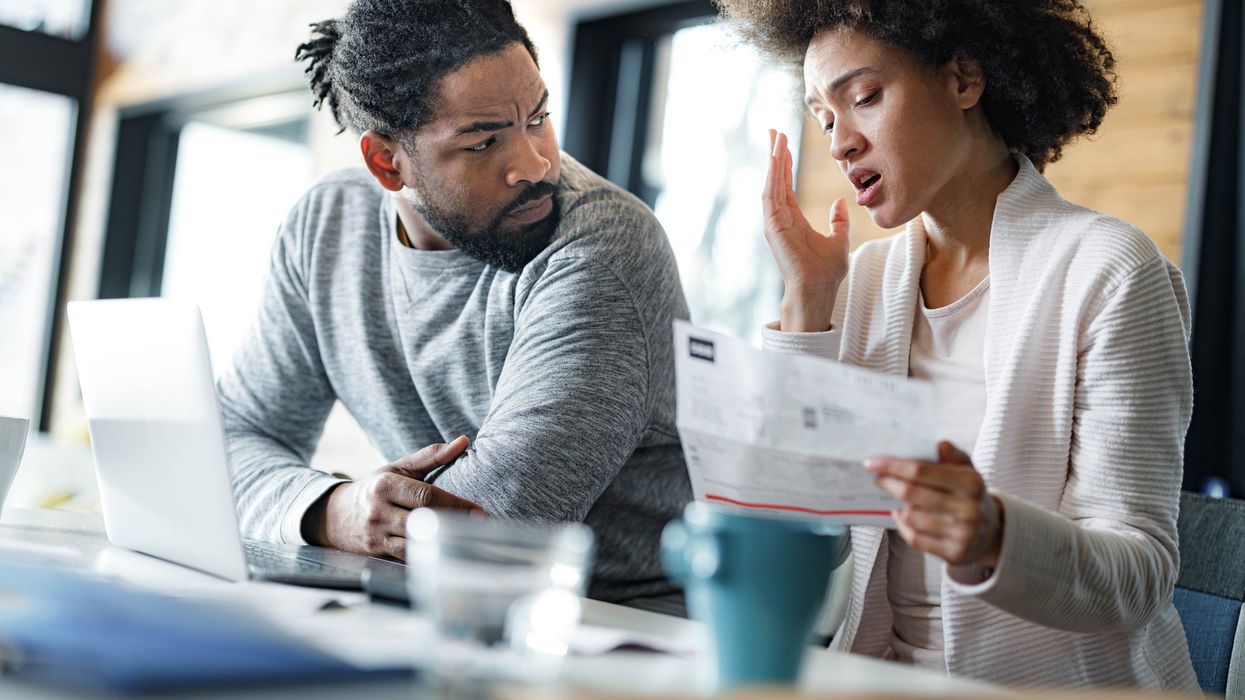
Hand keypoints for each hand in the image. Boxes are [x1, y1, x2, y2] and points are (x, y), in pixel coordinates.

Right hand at [306, 436, 484, 559]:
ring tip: (465, 541)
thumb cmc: (374, 488)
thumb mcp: (397, 468)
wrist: (334, 515)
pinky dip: (426, 556)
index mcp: (386, 485)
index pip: (426, 495)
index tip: (478, 510)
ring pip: (414, 542)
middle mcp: (379, 510)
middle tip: (478, 526)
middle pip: (422, 520)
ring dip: (441, 542)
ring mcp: (376, 534)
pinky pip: (406, 557)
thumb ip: (431, 456)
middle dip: (452, 524)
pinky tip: (444, 553)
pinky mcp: (376, 552)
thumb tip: (464, 442)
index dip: (455, 504)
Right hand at [763, 129, 850, 331]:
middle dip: (775, 155)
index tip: (784, 143)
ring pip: (771, 184)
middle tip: (774, 132)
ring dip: (773, 161)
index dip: (785, 164)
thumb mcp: (839, 240)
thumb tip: (841, 203)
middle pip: (776, 180)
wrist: (818, 290)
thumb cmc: (827, 272)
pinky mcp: (773, 227)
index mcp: (794, 220)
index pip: (787, 185)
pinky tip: (775, 159)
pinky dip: (772, 176)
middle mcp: (781, 219)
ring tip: (775, 138)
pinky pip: (770, 196)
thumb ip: (838, 221)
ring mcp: (775, 222)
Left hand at [865, 441, 1003, 567]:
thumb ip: (952, 454)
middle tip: (878, 478)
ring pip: (910, 517)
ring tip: (900, 500)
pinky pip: (914, 538)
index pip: (921, 470)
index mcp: (971, 482)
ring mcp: (962, 534)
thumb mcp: (968, 470)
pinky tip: (905, 517)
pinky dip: (904, 526)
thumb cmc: (970, 494)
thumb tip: (937, 445)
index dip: (892, 466)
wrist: (991, 533)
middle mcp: (968, 509)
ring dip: (901, 507)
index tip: (871, 462)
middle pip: (911, 493)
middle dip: (889, 483)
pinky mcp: (954, 554)